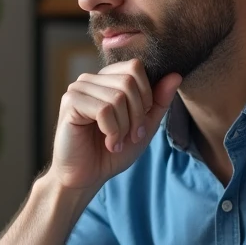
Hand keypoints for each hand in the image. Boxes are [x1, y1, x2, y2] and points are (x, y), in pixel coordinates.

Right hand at [49, 60, 181, 191]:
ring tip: (116, 142)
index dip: (146, 95)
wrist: (87, 177)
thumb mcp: (144, 126)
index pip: (135, 67)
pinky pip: (104, 110)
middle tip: (131, 136)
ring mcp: (78, 89)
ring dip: (124, 127)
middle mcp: (90, 79)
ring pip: (117, 97)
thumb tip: (176, 75)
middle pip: (129, 81)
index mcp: (106, 79)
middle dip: (137, 115)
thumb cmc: (112, 152)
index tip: (140, 122)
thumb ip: (159, 101)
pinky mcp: (69, 103)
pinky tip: (109, 143)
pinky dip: (112, 132)